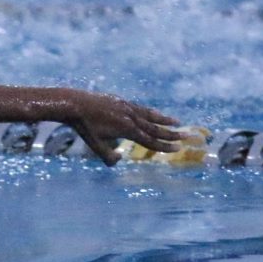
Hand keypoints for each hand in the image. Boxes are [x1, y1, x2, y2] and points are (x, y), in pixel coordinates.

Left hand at [62, 90, 182, 165]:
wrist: (75, 104)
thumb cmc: (84, 127)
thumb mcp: (94, 145)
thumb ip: (107, 156)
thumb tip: (119, 160)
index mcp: (127, 129)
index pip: (150, 141)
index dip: (164, 146)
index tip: (178, 149)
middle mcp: (131, 117)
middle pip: (154, 128)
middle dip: (171, 134)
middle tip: (187, 136)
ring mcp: (127, 107)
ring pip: (149, 115)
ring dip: (164, 119)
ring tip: (177, 122)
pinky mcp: (120, 101)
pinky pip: (140, 108)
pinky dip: (149, 112)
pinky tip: (152, 113)